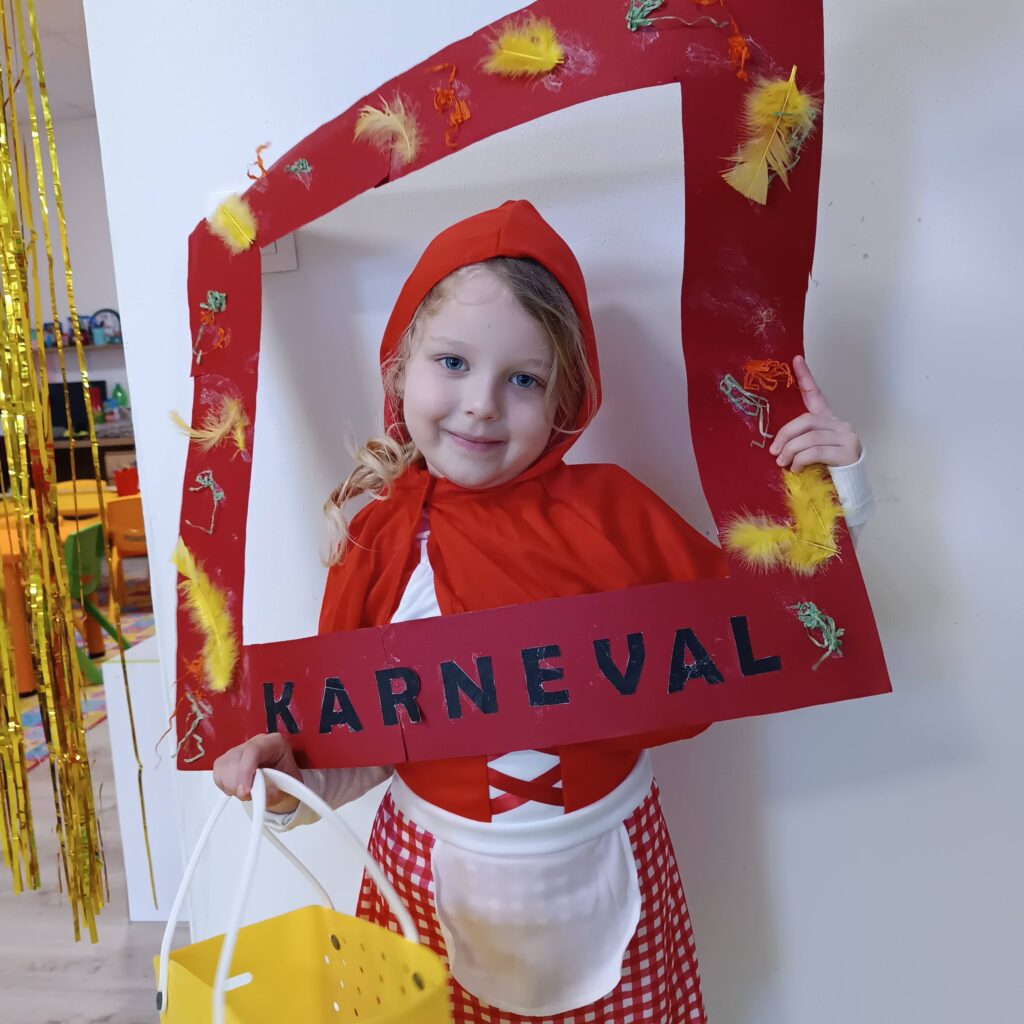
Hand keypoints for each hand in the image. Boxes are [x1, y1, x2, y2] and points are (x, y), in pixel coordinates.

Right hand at [212, 733, 302, 813]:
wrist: (280, 783)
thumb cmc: (285, 780)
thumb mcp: (288, 788)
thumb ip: (275, 792)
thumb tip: (263, 794)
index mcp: (274, 742)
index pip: (253, 751)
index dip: (245, 772)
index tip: (244, 791)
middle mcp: (256, 742)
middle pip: (235, 758)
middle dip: (238, 783)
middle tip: (249, 795)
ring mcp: (240, 748)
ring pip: (223, 765)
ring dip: (231, 785)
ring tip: (247, 791)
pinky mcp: (228, 759)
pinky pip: (218, 772)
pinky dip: (225, 785)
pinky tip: (238, 787)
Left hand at [769, 356, 861, 470]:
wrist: (849, 491)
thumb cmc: (825, 472)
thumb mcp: (809, 453)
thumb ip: (799, 442)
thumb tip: (775, 447)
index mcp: (829, 421)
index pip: (815, 395)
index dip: (805, 377)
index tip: (796, 359)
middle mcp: (840, 425)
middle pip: (806, 420)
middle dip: (786, 435)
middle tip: (773, 451)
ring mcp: (847, 437)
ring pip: (809, 436)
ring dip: (790, 450)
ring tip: (782, 463)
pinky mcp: (848, 452)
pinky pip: (816, 451)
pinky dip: (801, 460)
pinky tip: (796, 469)